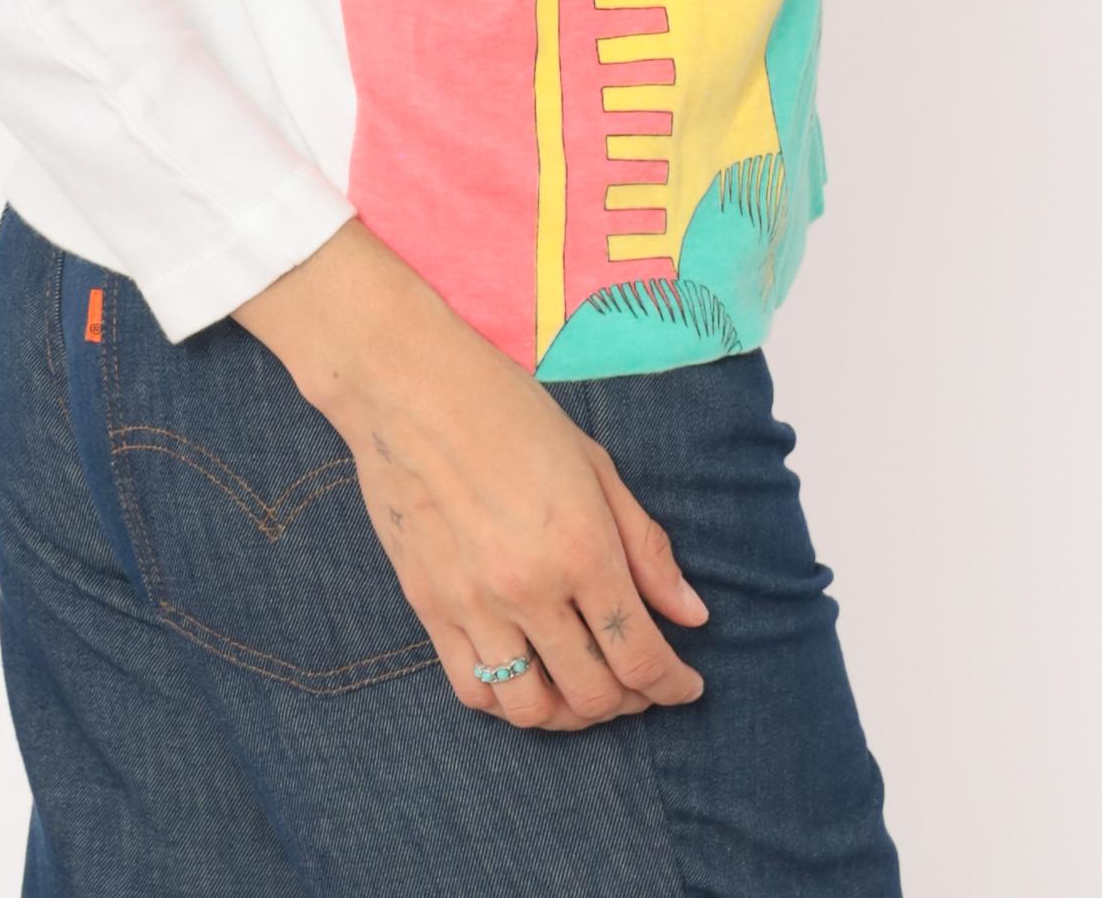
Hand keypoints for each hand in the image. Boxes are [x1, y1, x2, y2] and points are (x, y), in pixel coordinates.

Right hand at [235, 217, 710, 733]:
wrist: (410, 387)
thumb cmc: (509, 411)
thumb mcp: (595, 465)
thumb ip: (645, 547)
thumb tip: (691, 616)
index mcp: (582, 546)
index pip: (640, 654)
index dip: (673, 685)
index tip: (687, 686)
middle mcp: (530, 587)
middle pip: (593, 693)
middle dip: (631, 703)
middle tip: (640, 685)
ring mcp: (474, 604)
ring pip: (532, 709)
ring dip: (570, 715)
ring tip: (584, 690)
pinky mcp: (429, 607)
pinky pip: (474, 691)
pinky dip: (508, 702)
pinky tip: (527, 679)